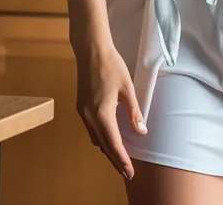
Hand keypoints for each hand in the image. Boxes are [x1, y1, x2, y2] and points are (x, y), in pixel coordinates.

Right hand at [75, 41, 147, 180]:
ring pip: (94, 138)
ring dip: (106, 149)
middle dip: (114, 159)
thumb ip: (134, 111)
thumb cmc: (112, 65)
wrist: (90, 50)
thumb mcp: (127, 88)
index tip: (130, 172)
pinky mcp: (80, 106)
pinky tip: (108, 136)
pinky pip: (90, 129)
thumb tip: (141, 131)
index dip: (122, 160)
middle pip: (102, 145)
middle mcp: (89, 117)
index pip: (114, 144)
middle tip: (126, 172)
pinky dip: (100, 137)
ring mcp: (82, 112)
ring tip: (119, 157)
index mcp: (102, 114)